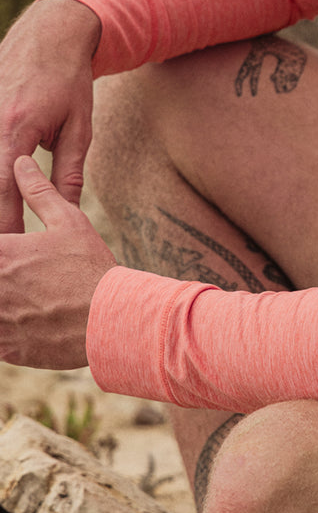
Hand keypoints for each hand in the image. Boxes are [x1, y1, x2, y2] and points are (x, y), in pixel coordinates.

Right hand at [0, 0, 100, 231]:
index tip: (14, 254)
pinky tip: (5, 199)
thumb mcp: (78, 127)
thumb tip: (66, 212)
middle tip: (11, 254)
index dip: (6, 227)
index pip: (2, 194)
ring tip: (11, 236)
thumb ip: (68, 172)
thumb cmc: (68, 81)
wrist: (48, 35)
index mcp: (14, 134)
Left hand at [0, 155, 115, 368]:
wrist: (112, 319)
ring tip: (19, 294)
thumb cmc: (91, 267)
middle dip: (1, 272)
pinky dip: (5, 328)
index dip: (1, 244)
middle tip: (18, 271)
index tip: (9, 246)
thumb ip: (38, 192)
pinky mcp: (6, 348)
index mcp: (3, 253)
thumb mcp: (69, 222)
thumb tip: (22, 164)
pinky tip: (21, 318)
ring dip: (2, 301)